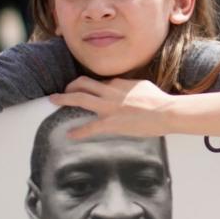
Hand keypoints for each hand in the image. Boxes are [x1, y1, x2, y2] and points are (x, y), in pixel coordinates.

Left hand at [49, 77, 173, 137]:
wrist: (166, 112)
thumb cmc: (158, 100)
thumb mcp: (141, 85)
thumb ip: (128, 86)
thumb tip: (122, 88)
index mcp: (118, 83)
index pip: (98, 82)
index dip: (90, 88)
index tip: (86, 92)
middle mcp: (110, 91)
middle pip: (83, 83)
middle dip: (70, 87)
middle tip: (63, 92)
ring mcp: (109, 107)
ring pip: (80, 98)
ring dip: (64, 99)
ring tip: (53, 100)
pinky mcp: (111, 123)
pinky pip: (90, 127)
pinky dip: (78, 132)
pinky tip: (70, 135)